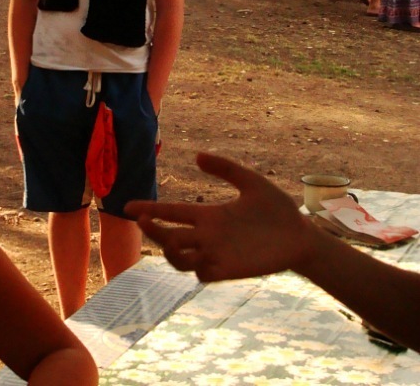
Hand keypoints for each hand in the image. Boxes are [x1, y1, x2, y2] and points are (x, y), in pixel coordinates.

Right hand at [126, 153, 313, 281]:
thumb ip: (225, 168)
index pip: (172, 212)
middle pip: (169, 236)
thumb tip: (197, 156)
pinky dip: (195, 266)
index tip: (128, 206)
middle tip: (142, 219)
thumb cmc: (277, 209)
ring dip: (169, 251)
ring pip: (180, 259)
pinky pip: (203, 273)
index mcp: (209, 214)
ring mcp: (217, 253)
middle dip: (152, 230)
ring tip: (169, 240)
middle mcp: (208, 235)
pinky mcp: (230, 269)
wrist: (301, 236)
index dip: (150, 208)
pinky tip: (199, 255)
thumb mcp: (250, 181)